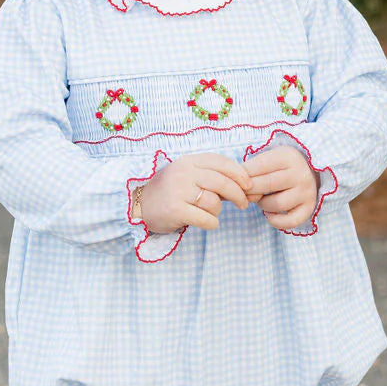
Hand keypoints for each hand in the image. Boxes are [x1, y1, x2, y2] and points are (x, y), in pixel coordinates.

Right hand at [138, 152, 254, 233]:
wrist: (137, 206)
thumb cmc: (169, 192)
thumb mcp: (188, 176)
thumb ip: (212, 178)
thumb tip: (246, 186)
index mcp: (189, 161)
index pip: (221, 162)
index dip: (239, 174)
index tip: (249, 185)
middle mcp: (183, 173)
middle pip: (223, 182)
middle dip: (238, 194)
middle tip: (244, 204)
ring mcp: (178, 191)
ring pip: (214, 202)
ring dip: (217, 211)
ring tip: (208, 213)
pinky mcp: (175, 210)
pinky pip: (206, 219)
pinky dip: (211, 223)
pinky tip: (206, 223)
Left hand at [244, 144, 321, 229]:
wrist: (308, 172)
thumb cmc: (280, 166)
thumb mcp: (269, 159)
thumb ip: (251, 169)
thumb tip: (232, 187)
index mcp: (289, 156)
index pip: (259, 167)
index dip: (244, 176)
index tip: (237, 181)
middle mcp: (301, 173)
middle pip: (266, 185)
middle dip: (250, 192)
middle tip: (245, 193)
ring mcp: (307, 191)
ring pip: (276, 204)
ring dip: (262, 204)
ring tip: (261, 200)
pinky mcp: (309, 208)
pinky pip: (290, 221)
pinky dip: (276, 221)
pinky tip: (270, 214)